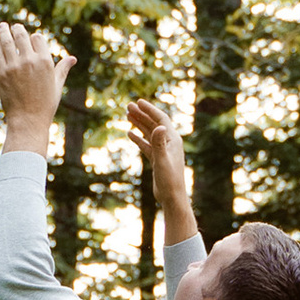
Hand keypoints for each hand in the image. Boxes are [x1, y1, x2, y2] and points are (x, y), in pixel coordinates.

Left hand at [0, 14, 72, 152]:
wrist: (28, 120)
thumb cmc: (45, 104)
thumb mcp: (57, 85)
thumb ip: (63, 68)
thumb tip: (72, 58)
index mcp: (46, 62)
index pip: (37, 38)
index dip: (33, 37)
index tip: (29, 39)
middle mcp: (30, 61)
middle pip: (21, 35)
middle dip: (17, 29)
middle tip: (12, 26)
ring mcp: (14, 66)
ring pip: (7, 41)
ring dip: (3, 31)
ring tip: (1, 26)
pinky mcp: (2, 73)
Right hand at [126, 91, 192, 223]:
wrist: (172, 197)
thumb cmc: (169, 180)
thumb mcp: (162, 160)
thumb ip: (159, 143)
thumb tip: (159, 126)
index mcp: (172, 140)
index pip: (161, 119)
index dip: (149, 109)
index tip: (138, 102)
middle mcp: (169, 142)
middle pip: (154, 123)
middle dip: (142, 114)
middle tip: (128, 106)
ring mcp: (163, 150)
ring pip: (149, 132)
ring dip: (139, 123)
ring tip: (127, 115)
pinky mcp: (158, 158)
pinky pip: (147, 144)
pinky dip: (139, 138)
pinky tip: (129, 134)